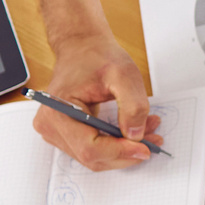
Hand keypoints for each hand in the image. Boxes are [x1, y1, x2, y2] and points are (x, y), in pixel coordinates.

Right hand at [34, 33, 157, 171]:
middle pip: (92, 157)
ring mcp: (54, 132)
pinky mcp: (64, 134)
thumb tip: (135, 135)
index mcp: (58, 111)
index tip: (145, 149)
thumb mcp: (124, 75)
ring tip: (146, 130)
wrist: (82, 47)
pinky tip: (130, 131)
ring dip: (122, 149)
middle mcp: (50, 125)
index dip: (120, 152)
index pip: (90, 148)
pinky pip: (91, 149)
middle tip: (153, 140)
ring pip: (94, 157)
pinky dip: (114, 145)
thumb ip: (133, 106)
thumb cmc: (96, 56)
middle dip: (125, 152)